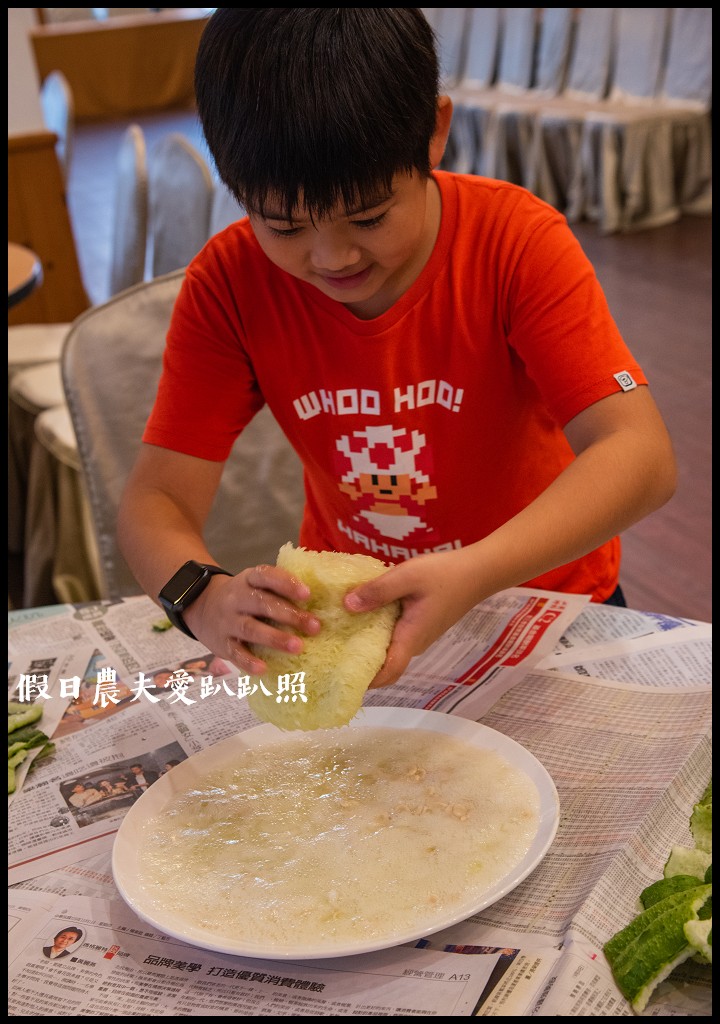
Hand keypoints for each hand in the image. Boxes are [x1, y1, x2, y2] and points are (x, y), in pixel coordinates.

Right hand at [186, 564, 320, 673]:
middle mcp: (236, 598)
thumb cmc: (244, 597)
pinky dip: (248, 661)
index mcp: (248, 579)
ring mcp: (227, 621)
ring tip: (297, 647)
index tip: (308, 594)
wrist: (201, 605)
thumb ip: (278, 589)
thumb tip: (321, 602)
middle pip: (262, 604)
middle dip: (290, 615)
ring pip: (250, 629)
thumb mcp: (255, 583)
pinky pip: (235, 652)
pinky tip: (264, 668)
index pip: (266, 576)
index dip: (286, 584)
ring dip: (275, 638)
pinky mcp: (221, 643)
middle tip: (315, 627)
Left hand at [344, 549, 481, 687]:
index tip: (341, 677)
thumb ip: (378, 591)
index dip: (367, 680)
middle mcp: (415, 642)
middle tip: (332, 652)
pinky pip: (396, 635)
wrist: (479, 571)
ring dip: (369, 645)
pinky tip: (364, 614)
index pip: (389, 672)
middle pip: (386, 663)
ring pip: (391, 648)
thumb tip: (347, 605)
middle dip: (361, 663)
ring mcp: (420, 634)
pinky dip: (379, 632)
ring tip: (341, 632)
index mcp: (411, 636)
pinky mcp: (422, 623)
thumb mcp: (407, 576)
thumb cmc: (444, 574)